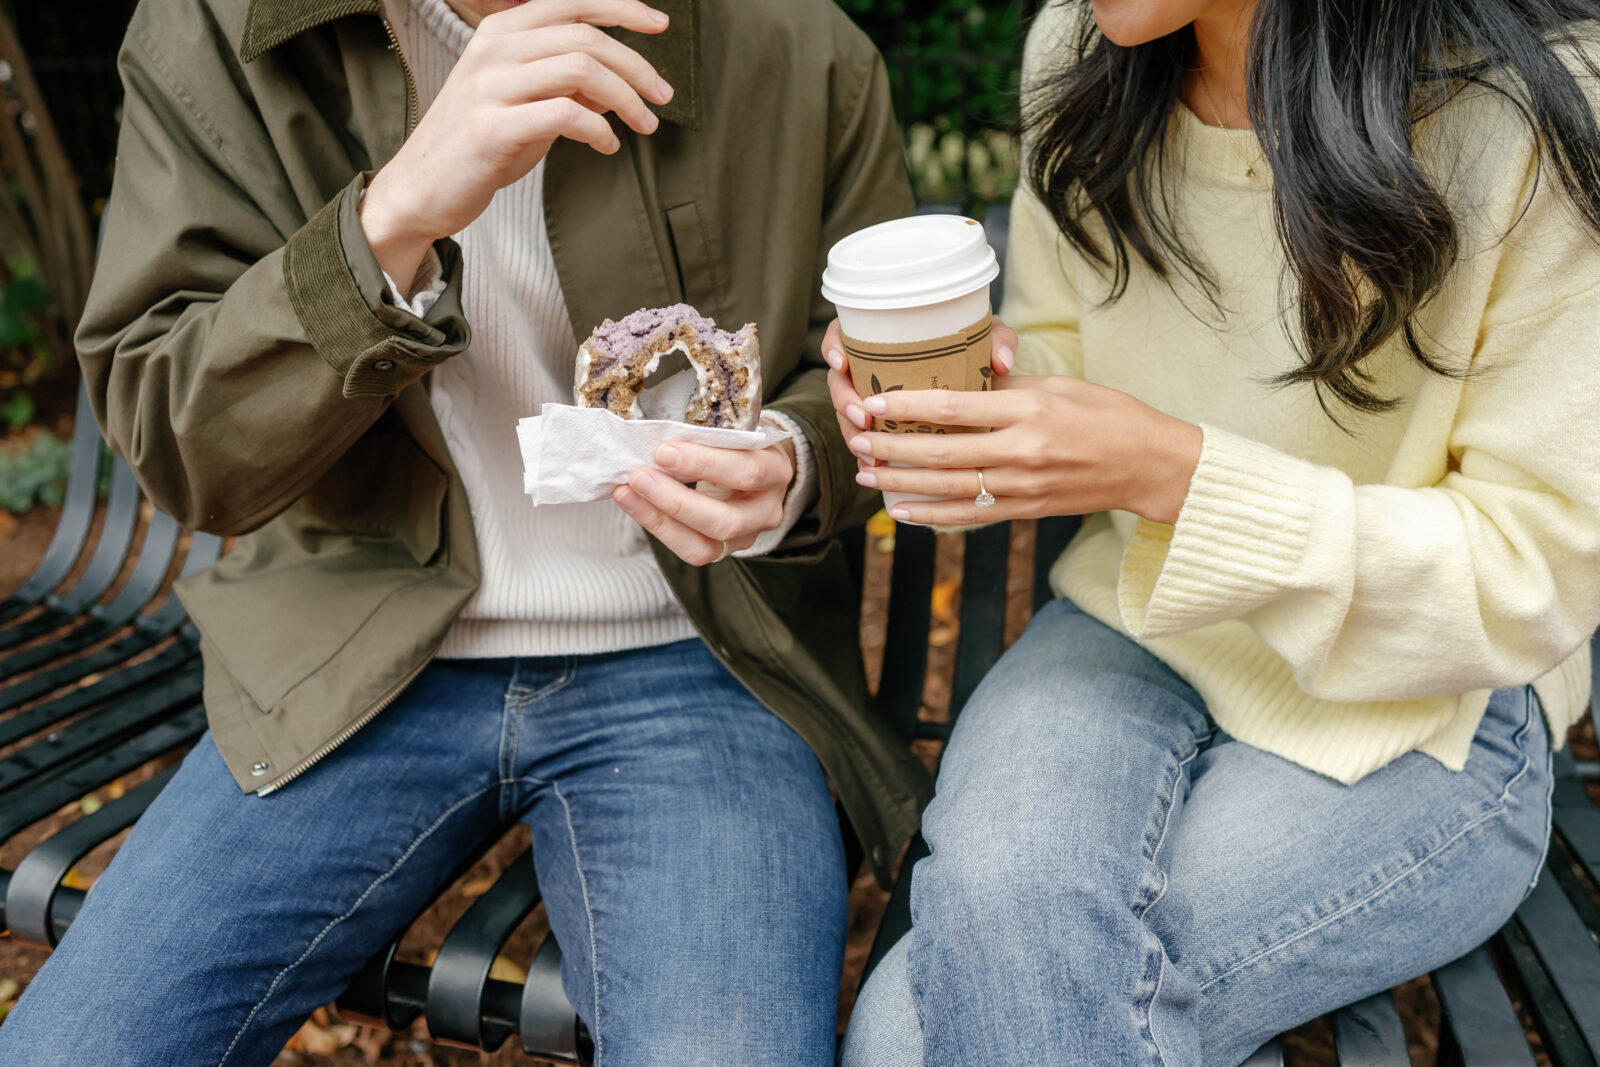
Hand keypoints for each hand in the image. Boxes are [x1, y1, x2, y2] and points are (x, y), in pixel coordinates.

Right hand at [361, 0, 674, 288]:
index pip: (571, 2)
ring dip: (626, 99)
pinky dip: (599, 130)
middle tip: (663, 96)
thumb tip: (619, 79)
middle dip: (636, 67)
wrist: (422, 188)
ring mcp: (489, 86)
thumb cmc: (478, 144)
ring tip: (644, 126)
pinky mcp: (492, 127)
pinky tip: (608, 146)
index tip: (660, 24)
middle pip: (586, 38)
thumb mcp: (524, 100)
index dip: (622, 8)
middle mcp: (493, 50)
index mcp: (500, 32)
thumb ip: (564, 81)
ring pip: (581, 71)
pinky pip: (566, 115)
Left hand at [613, 438, 796, 564]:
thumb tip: (653, 431)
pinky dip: (658, 528)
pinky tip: (634, 504)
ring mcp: (747, 536)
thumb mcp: (735, 430)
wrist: (759, 467)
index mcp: (775, 470)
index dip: (704, 464)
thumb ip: (707, 433)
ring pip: (706, 546)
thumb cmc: (740, 443)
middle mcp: (767, 510)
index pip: (746, 471)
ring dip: (660, 520)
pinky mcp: (724, 550)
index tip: (663, 451)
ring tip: (627, 492)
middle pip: (727, 521)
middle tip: (638, 477)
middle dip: (677, 501)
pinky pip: (691, 550)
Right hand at [820, 316, 1017, 468]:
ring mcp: (871, 396)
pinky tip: (874, 468)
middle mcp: (870, 366)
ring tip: (869, 455)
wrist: (979, 373)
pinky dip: (867, 454)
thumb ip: (997, 340)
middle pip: (840, 382)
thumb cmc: (976, 347)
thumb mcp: (987, 338)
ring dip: (853, 436)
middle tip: (860, 418)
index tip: (843, 363)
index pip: (842, 335)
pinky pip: (864, 439)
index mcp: (883, 337)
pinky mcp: (880, 424)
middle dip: (843, 402)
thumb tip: (1000, 362)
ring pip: (848, 416)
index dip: (833, 348)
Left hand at [845, 375, 1202, 526]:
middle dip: (892, 450)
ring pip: (949, 488)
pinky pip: (972, 515)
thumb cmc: (1110, 415)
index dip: (907, 407)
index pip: (954, 408)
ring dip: (902, 484)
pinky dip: (934, 515)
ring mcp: (1024, 486)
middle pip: (942, 453)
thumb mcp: (1060, 386)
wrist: (1152, 465)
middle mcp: (1023, 451)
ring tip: (867, 476)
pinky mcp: (1027, 510)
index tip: (873, 402)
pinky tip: (904, 512)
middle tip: (858, 443)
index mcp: (1029, 410)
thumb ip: (1009, 388)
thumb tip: (963, 382)